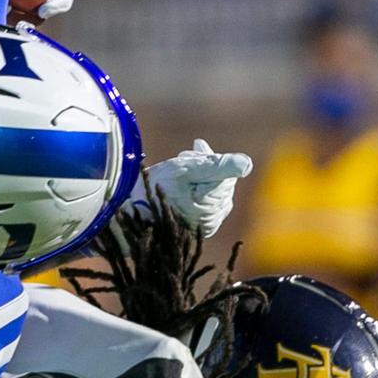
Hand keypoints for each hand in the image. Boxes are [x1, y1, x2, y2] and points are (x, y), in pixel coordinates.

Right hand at [136, 139, 252, 237]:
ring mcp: (207, 226)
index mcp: (212, 206)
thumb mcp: (185, 170)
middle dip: (205, 168)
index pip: (225, 174)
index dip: (209, 159)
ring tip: (180, 172)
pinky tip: (183, 185)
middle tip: (183, 158)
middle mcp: (213, 220)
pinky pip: (209, 201)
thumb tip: (247, 164)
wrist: (130, 212)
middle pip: (221, 183)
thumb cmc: (154, 188)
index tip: (192, 149)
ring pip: (214, 191)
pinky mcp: (200, 227)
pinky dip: (198, 190)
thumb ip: (217, 166)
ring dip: (200, 177)